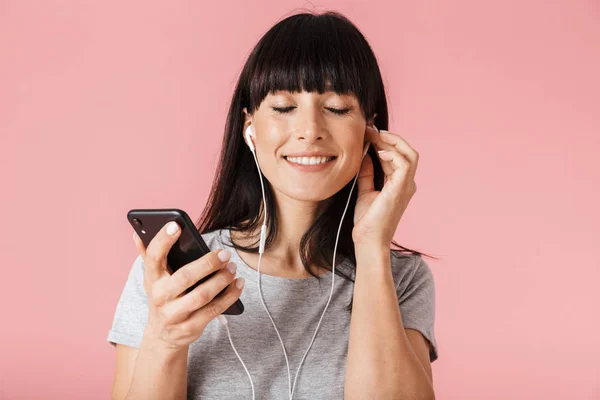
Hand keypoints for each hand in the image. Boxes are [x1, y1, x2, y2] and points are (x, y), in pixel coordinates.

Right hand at [132, 222, 244, 350]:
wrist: (162, 337)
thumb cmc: (163, 298)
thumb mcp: (153, 279)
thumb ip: (148, 255)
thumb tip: (137, 232)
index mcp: (152, 279)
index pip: (153, 257)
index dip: (163, 240)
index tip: (176, 225)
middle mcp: (160, 297)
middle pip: (185, 277)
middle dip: (208, 263)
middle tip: (225, 254)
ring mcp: (175, 315)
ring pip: (202, 295)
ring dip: (222, 280)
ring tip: (233, 268)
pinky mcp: (191, 327)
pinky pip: (214, 310)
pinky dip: (230, 295)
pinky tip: (238, 284)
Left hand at [352, 125, 418, 247]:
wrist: (368, 240)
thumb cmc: (367, 221)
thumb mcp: (365, 191)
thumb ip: (367, 173)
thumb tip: (366, 154)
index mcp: (399, 184)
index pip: (397, 156)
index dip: (383, 142)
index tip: (367, 133)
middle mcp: (407, 183)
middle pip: (407, 151)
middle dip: (388, 137)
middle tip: (369, 130)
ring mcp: (407, 186)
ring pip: (409, 153)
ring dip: (392, 141)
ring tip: (374, 136)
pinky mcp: (402, 188)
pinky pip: (405, 163)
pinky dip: (392, 153)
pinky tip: (377, 151)